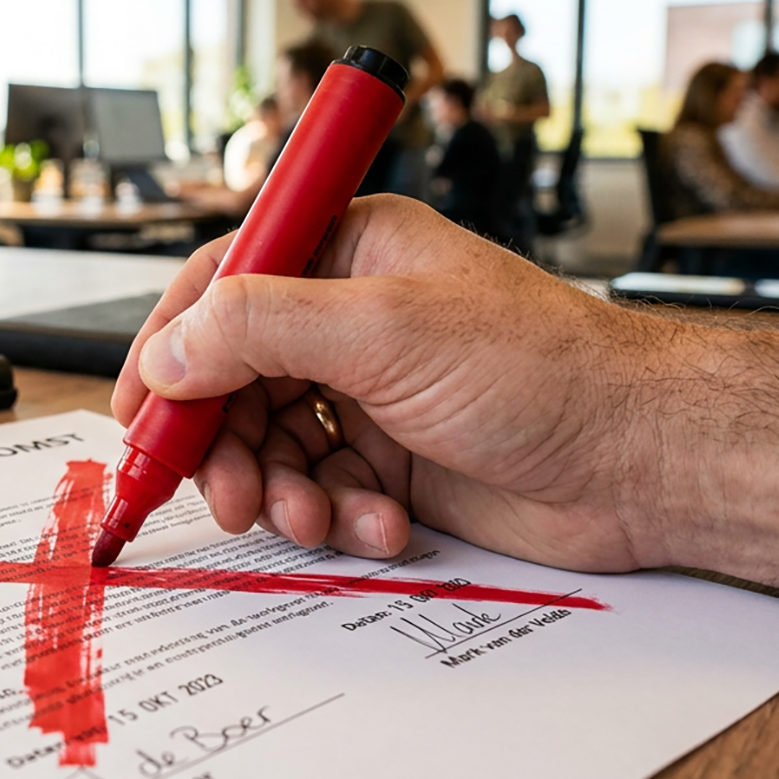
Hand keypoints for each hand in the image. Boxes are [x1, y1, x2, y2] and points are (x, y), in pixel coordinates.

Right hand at [112, 196, 663, 573]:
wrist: (641, 459)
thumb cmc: (543, 367)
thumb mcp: (385, 332)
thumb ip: (260, 330)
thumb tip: (170, 349)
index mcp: (346, 254)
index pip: (223, 285)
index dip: (171, 346)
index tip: (136, 408)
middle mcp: (350, 319)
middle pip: (235, 378)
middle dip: (224, 442)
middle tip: (225, 493)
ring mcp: (369, 391)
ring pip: (271, 444)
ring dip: (280, 491)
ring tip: (310, 517)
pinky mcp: (391, 457)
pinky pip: (321, 489)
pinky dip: (335, 515)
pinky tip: (377, 523)